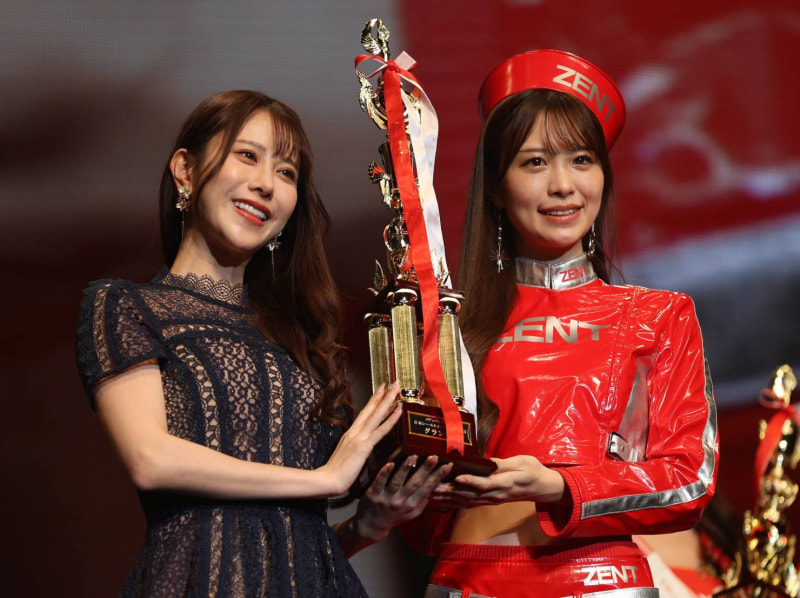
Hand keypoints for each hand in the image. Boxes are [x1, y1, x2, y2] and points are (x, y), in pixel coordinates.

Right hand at [317, 382, 401, 495]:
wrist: (326, 481)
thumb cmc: (334, 474)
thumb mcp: (345, 456)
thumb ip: (353, 449)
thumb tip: (360, 448)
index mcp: (350, 434)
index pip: (364, 414)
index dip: (373, 401)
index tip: (381, 390)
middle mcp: (354, 432)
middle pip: (370, 409)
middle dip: (382, 395)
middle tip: (392, 382)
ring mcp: (359, 437)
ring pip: (376, 415)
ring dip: (388, 400)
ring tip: (397, 388)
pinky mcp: (364, 446)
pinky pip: (381, 430)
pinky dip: (391, 419)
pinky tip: (398, 410)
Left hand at [353, 455, 453, 543]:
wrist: (371, 527)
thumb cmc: (393, 516)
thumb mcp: (411, 512)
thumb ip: (422, 500)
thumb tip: (435, 487)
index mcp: (412, 505)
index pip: (428, 488)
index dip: (438, 477)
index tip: (447, 465)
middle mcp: (401, 502)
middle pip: (415, 484)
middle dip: (425, 470)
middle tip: (434, 457)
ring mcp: (386, 498)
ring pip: (398, 481)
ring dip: (406, 469)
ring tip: (414, 456)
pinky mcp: (373, 494)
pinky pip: (379, 482)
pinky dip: (385, 473)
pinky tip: (390, 463)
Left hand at [431, 455, 563, 507]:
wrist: (542, 488)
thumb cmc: (533, 471)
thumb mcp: (523, 462)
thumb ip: (505, 464)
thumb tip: (488, 462)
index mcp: (506, 483)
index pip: (486, 484)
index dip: (471, 481)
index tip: (457, 476)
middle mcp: (496, 495)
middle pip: (471, 494)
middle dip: (451, 491)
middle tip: (433, 486)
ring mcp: (492, 500)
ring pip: (467, 501)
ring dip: (449, 498)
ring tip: (432, 493)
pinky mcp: (489, 501)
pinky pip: (470, 503)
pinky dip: (455, 502)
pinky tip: (443, 500)